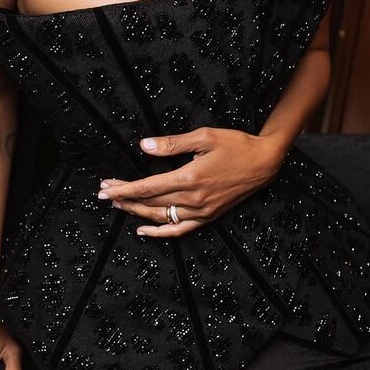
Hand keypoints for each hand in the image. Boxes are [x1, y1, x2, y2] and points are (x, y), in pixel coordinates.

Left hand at [97, 126, 284, 236]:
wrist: (264, 162)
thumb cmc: (235, 145)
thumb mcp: (203, 137)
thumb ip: (172, 144)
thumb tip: (144, 146)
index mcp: (190, 177)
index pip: (147, 187)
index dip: (124, 189)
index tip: (105, 188)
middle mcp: (194, 199)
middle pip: (150, 202)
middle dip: (125, 198)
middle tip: (105, 192)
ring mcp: (202, 211)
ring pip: (161, 217)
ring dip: (137, 213)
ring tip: (119, 205)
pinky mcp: (209, 217)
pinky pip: (180, 230)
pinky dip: (160, 233)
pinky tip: (144, 229)